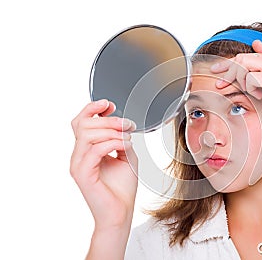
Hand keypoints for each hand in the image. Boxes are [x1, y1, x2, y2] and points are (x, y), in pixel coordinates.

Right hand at [70, 99, 137, 230]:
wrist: (121, 212)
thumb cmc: (122, 188)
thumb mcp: (126, 156)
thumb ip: (121, 139)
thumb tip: (122, 126)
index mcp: (87, 150)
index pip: (81, 122)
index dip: (92, 108)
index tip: (110, 104)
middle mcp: (79, 155)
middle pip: (84, 124)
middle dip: (109, 119)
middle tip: (128, 124)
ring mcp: (78, 164)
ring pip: (87, 134)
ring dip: (112, 131)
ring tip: (128, 138)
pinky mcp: (82, 174)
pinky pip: (94, 150)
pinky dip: (112, 143)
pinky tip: (125, 146)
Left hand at [211, 40, 261, 147]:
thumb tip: (256, 60)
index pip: (248, 54)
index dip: (232, 61)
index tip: (219, 70)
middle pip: (243, 58)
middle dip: (227, 68)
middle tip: (217, 79)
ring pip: (244, 66)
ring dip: (232, 77)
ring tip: (225, 87)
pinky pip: (251, 78)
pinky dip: (245, 86)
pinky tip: (250, 96)